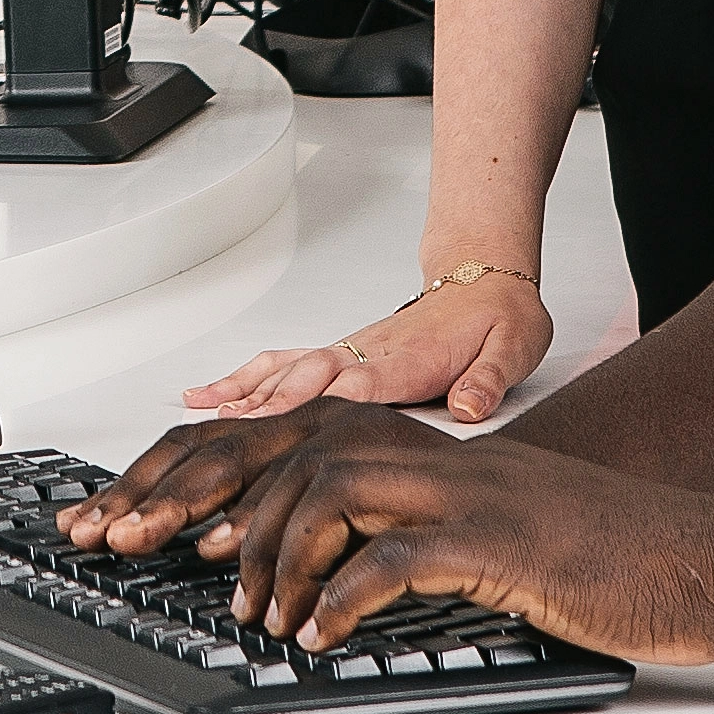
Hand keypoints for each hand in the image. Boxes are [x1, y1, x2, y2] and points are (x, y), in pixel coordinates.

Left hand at [66, 400, 713, 666]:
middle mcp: (430, 454)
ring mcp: (465, 491)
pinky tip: (318, 632)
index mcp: (417, 449)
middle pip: (282, 444)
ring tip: (250, 610)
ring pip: (330, 483)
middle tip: (132, 542)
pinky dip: (346, 592)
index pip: (278, 433)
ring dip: (272, 548)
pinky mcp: (500, 540)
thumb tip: (305, 573)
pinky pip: (401, 554)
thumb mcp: (475, 532)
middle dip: (193, 492)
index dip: (192, 465)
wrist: (697, 557)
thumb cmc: (593, 555)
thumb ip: (396, 533)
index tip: (123, 510)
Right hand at [184, 266, 551, 426]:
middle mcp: (366, 352)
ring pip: (284, 370)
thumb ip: (489, 379)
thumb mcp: (515, 346)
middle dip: (264, 408)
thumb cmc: (498, 316)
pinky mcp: (341, 353)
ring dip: (242, 392)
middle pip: (304, 379)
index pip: (352, 386)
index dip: (315, 406)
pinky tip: (214, 395)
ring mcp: (348, 351)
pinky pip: (283, 363)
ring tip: (199, 412)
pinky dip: (245, 379)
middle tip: (224, 435)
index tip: (279, 427)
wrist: (487, 278)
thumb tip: (470, 408)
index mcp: (406, 359)